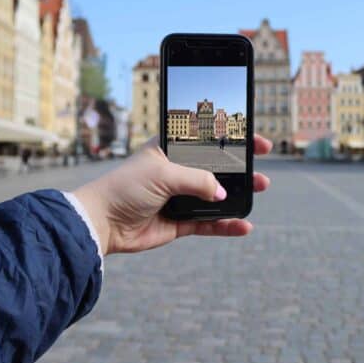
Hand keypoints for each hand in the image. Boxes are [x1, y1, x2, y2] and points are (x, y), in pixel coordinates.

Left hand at [73, 135, 271, 253]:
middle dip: (240, 167)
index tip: (254, 140)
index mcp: (170, 150)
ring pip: (215, 195)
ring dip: (238, 194)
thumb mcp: (164, 174)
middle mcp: (177, 172)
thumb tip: (222, 192)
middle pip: (216, 167)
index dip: (230, 137)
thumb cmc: (126, 187)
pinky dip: (226, 224)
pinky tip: (243, 225)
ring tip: (259, 191)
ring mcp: (179, 197)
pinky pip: (209, 222)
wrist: (102, 222)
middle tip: (261, 168)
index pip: (206, 138)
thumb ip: (197, 180)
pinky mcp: (179, 222)